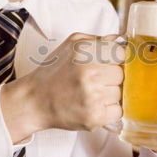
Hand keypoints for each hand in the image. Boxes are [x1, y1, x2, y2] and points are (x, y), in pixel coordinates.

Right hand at [1, 33, 123, 142]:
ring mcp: (92, 97)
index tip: (107, 64)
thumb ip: (97, 40)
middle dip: (110, 77)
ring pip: (119, 93)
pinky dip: (108, 110)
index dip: (115, 59)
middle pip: (121, 74)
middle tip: (93, 80)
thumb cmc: (53, 73)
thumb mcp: (71, 45)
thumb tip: (121, 39)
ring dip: (108, 94)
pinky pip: (117, 111)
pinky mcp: (94, 117)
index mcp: (84, 52)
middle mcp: (89, 73)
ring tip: (89, 93)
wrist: (34, 101)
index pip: (121, 53)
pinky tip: (92, 105)